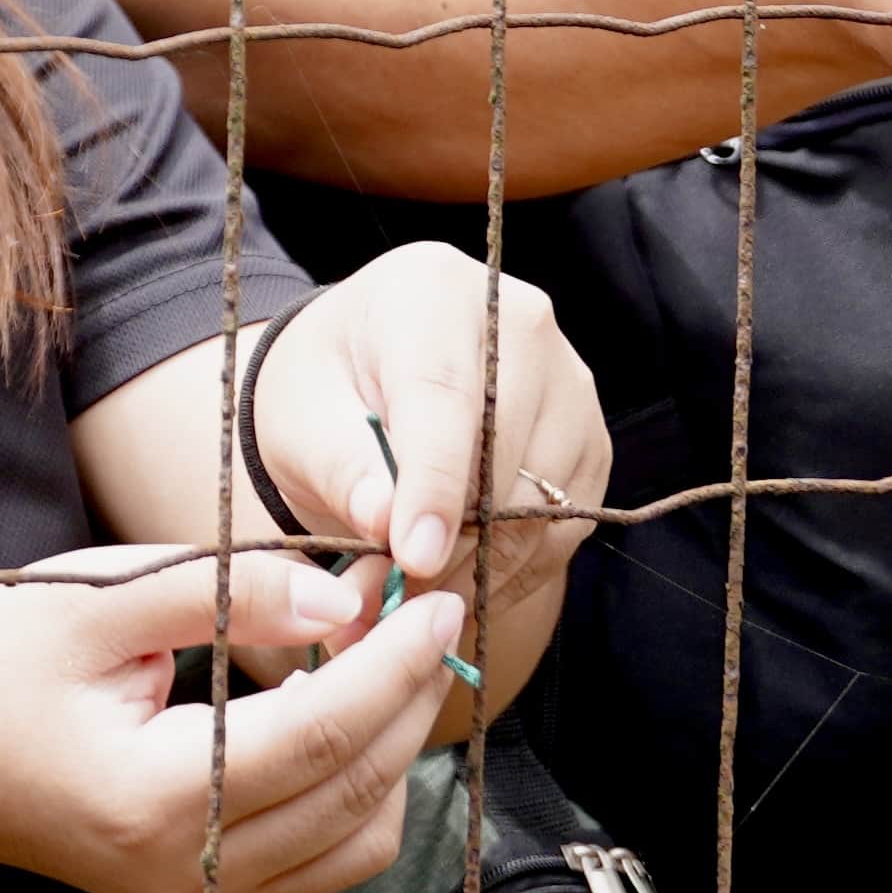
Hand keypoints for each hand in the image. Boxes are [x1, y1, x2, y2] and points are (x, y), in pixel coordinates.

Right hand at [0, 536, 459, 892]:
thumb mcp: (91, 600)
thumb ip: (221, 592)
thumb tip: (344, 603)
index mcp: (156, 797)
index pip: (320, 736)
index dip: (392, 664)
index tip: (434, 596)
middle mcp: (187, 869)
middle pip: (358, 792)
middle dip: (409, 695)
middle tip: (420, 605)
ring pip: (359, 839)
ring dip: (393, 748)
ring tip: (379, 655)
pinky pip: (325, 858)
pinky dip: (358, 786)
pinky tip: (338, 711)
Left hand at [249, 251, 609, 671]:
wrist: (366, 379)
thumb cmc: (327, 388)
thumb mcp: (302, 416)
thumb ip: (338, 464)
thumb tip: (386, 522)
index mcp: (434, 291)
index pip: (447, 397)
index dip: (433, 485)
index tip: (413, 557)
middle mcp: (521, 325)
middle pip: (506, 455)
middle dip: (449, 542)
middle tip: (388, 598)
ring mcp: (569, 384)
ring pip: (544, 503)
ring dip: (478, 567)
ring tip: (411, 602)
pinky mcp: (589, 444)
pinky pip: (564, 529)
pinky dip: (510, 572)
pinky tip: (455, 584)